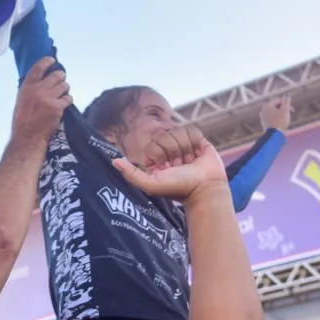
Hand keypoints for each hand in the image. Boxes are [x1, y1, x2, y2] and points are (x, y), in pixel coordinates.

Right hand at [12, 58, 70, 147]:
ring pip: (65, 85)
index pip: (38, 67)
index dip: (47, 61)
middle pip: (57, 75)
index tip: (52, 60)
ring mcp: (49, 98)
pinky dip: (67, 100)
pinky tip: (63, 104)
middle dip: (61, 77)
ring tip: (60, 95)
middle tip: (60, 81)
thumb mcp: (22, 99)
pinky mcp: (58, 107)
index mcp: (27, 87)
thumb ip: (31, 88)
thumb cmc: (23, 120)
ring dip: (64, 89)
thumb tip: (42, 79)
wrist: (28, 136)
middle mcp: (38, 90)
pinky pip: (68, 98)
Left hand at [112, 125, 226, 200]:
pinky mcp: (198, 140)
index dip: (162, 154)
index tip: (168, 168)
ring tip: (190, 162)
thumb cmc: (178, 188)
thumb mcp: (151, 184)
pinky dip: (196, 143)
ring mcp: (182, 144)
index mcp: (155, 157)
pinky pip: (192, 130)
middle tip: (181, 166)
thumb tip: (114, 161)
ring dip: (186, 149)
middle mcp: (167, 150)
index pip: (154, 142)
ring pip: (179, 132)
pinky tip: (198, 155)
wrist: (205, 189)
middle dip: (175, 152)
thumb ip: (131, 174)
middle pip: (167, 135)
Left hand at [260, 96, 292, 131]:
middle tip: (288, 115)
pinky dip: (277, 119)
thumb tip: (287, 95)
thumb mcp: (285, 110)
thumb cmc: (280, 121)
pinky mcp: (264, 123)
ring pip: (274, 112)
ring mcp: (263, 117)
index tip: (292, 110)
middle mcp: (263, 110)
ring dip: (281, 114)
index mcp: (267, 105)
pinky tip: (280, 124)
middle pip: (276, 106)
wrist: (274, 135)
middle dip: (284, 109)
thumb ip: (286, 101)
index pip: (279, 101)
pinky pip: (272, 118)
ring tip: (285, 120)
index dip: (287, 104)